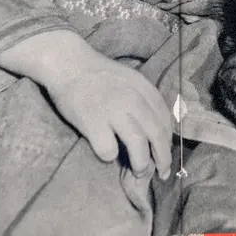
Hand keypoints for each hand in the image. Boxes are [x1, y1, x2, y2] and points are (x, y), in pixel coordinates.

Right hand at [0, 29, 172, 179]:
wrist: (67, 63)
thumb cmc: (97, 75)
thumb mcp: (129, 79)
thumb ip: (144, 100)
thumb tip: (156, 132)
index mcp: (143, 88)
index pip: (165, 120)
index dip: (168, 142)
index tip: (165, 155)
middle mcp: (132, 99)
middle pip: (156, 135)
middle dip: (162, 159)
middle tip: (161, 173)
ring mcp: (113, 110)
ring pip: (138, 146)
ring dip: (141, 165)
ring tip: (138, 172)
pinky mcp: (92, 122)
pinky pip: (108, 151)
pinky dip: (109, 156)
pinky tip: (105, 151)